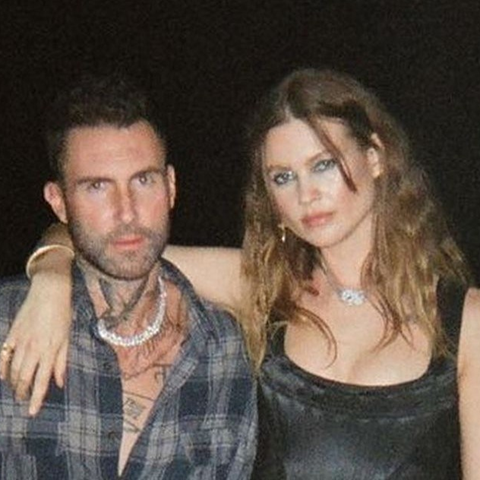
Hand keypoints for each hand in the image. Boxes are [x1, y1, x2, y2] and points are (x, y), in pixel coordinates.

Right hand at [0, 271, 71, 415]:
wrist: (50, 293)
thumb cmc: (62, 315)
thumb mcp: (67, 338)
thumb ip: (62, 361)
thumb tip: (60, 383)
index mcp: (50, 350)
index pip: (42, 381)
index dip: (36, 399)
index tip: (32, 412)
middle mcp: (34, 348)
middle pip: (24, 378)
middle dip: (23, 393)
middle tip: (24, 399)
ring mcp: (21, 341)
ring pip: (13, 370)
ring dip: (14, 383)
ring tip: (17, 389)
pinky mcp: (12, 334)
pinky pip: (3, 356)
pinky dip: (1, 368)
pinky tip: (2, 377)